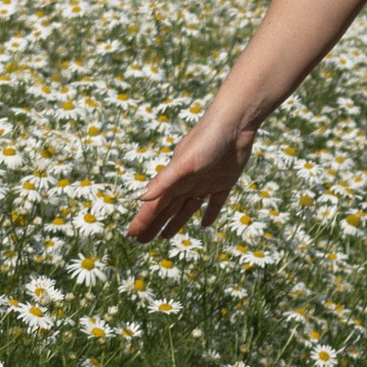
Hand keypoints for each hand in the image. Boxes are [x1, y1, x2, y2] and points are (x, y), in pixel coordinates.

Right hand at [126, 124, 252, 244]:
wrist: (235, 124)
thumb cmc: (207, 140)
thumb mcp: (184, 164)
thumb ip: (163, 181)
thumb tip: (138, 198)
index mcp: (174, 179)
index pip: (154, 206)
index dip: (143, 221)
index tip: (131, 236)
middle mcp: (186, 183)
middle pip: (167, 210)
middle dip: (154, 225)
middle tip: (142, 242)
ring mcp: (205, 183)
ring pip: (186, 209)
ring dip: (176, 222)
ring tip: (165, 237)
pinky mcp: (224, 182)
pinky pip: (214, 204)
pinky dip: (209, 215)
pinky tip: (204, 225)